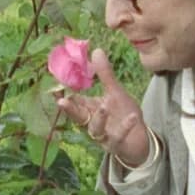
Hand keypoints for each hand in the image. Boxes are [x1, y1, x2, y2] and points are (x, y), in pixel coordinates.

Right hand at [56, 49, 149, 166]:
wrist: (140, 138)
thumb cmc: (123, 114)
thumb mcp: (115, 92)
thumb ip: (105, 74)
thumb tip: (96, 50)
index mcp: (90, 110)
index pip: (73, 102)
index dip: (64, 96)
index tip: (55, 88)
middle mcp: (93, 123)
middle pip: (78, 117)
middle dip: (70, 110)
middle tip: (61, 102)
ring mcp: (104, 136)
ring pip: (96, 129)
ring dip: (99, 118)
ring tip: (103, 106)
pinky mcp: (117, 145)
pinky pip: (119, 136)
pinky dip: (126, 127)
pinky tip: (133, 116)